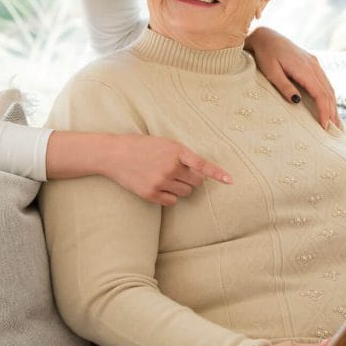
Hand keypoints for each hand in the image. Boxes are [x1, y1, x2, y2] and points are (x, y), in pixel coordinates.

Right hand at [107, 134, 231, 205]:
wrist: (114, 154)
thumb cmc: (142, 147)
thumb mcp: (165, 144)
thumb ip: (182, 155)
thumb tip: (200, 172)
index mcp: (176, 151)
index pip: (202, 164)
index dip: (217, 173)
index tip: (230, 181)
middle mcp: (170, 167)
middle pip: (197, 182)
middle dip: (192, 179)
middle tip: (179, 172)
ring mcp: (160, 181)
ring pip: (186, 193)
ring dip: (180, 187)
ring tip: (164, 177)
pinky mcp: (151, 194)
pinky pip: (172, 202)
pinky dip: (169, 196)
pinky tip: (158, 186)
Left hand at [246, 27, 338, 127]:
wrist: (265, 35)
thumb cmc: (265, 54)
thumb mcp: (271, 72)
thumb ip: (284, 86)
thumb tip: (297, 102)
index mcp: (304, 68)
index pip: (321, 94)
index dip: (324, 111)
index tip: (324, 126)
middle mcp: (313, 65)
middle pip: (328, 92)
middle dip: (332, 112)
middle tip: (333, 131)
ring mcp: (314, 63)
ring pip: (329, 87)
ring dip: (332, 105)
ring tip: (334, 122)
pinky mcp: (312, 63)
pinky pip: (325, 82)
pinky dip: (329, 96)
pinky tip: (329, 105)